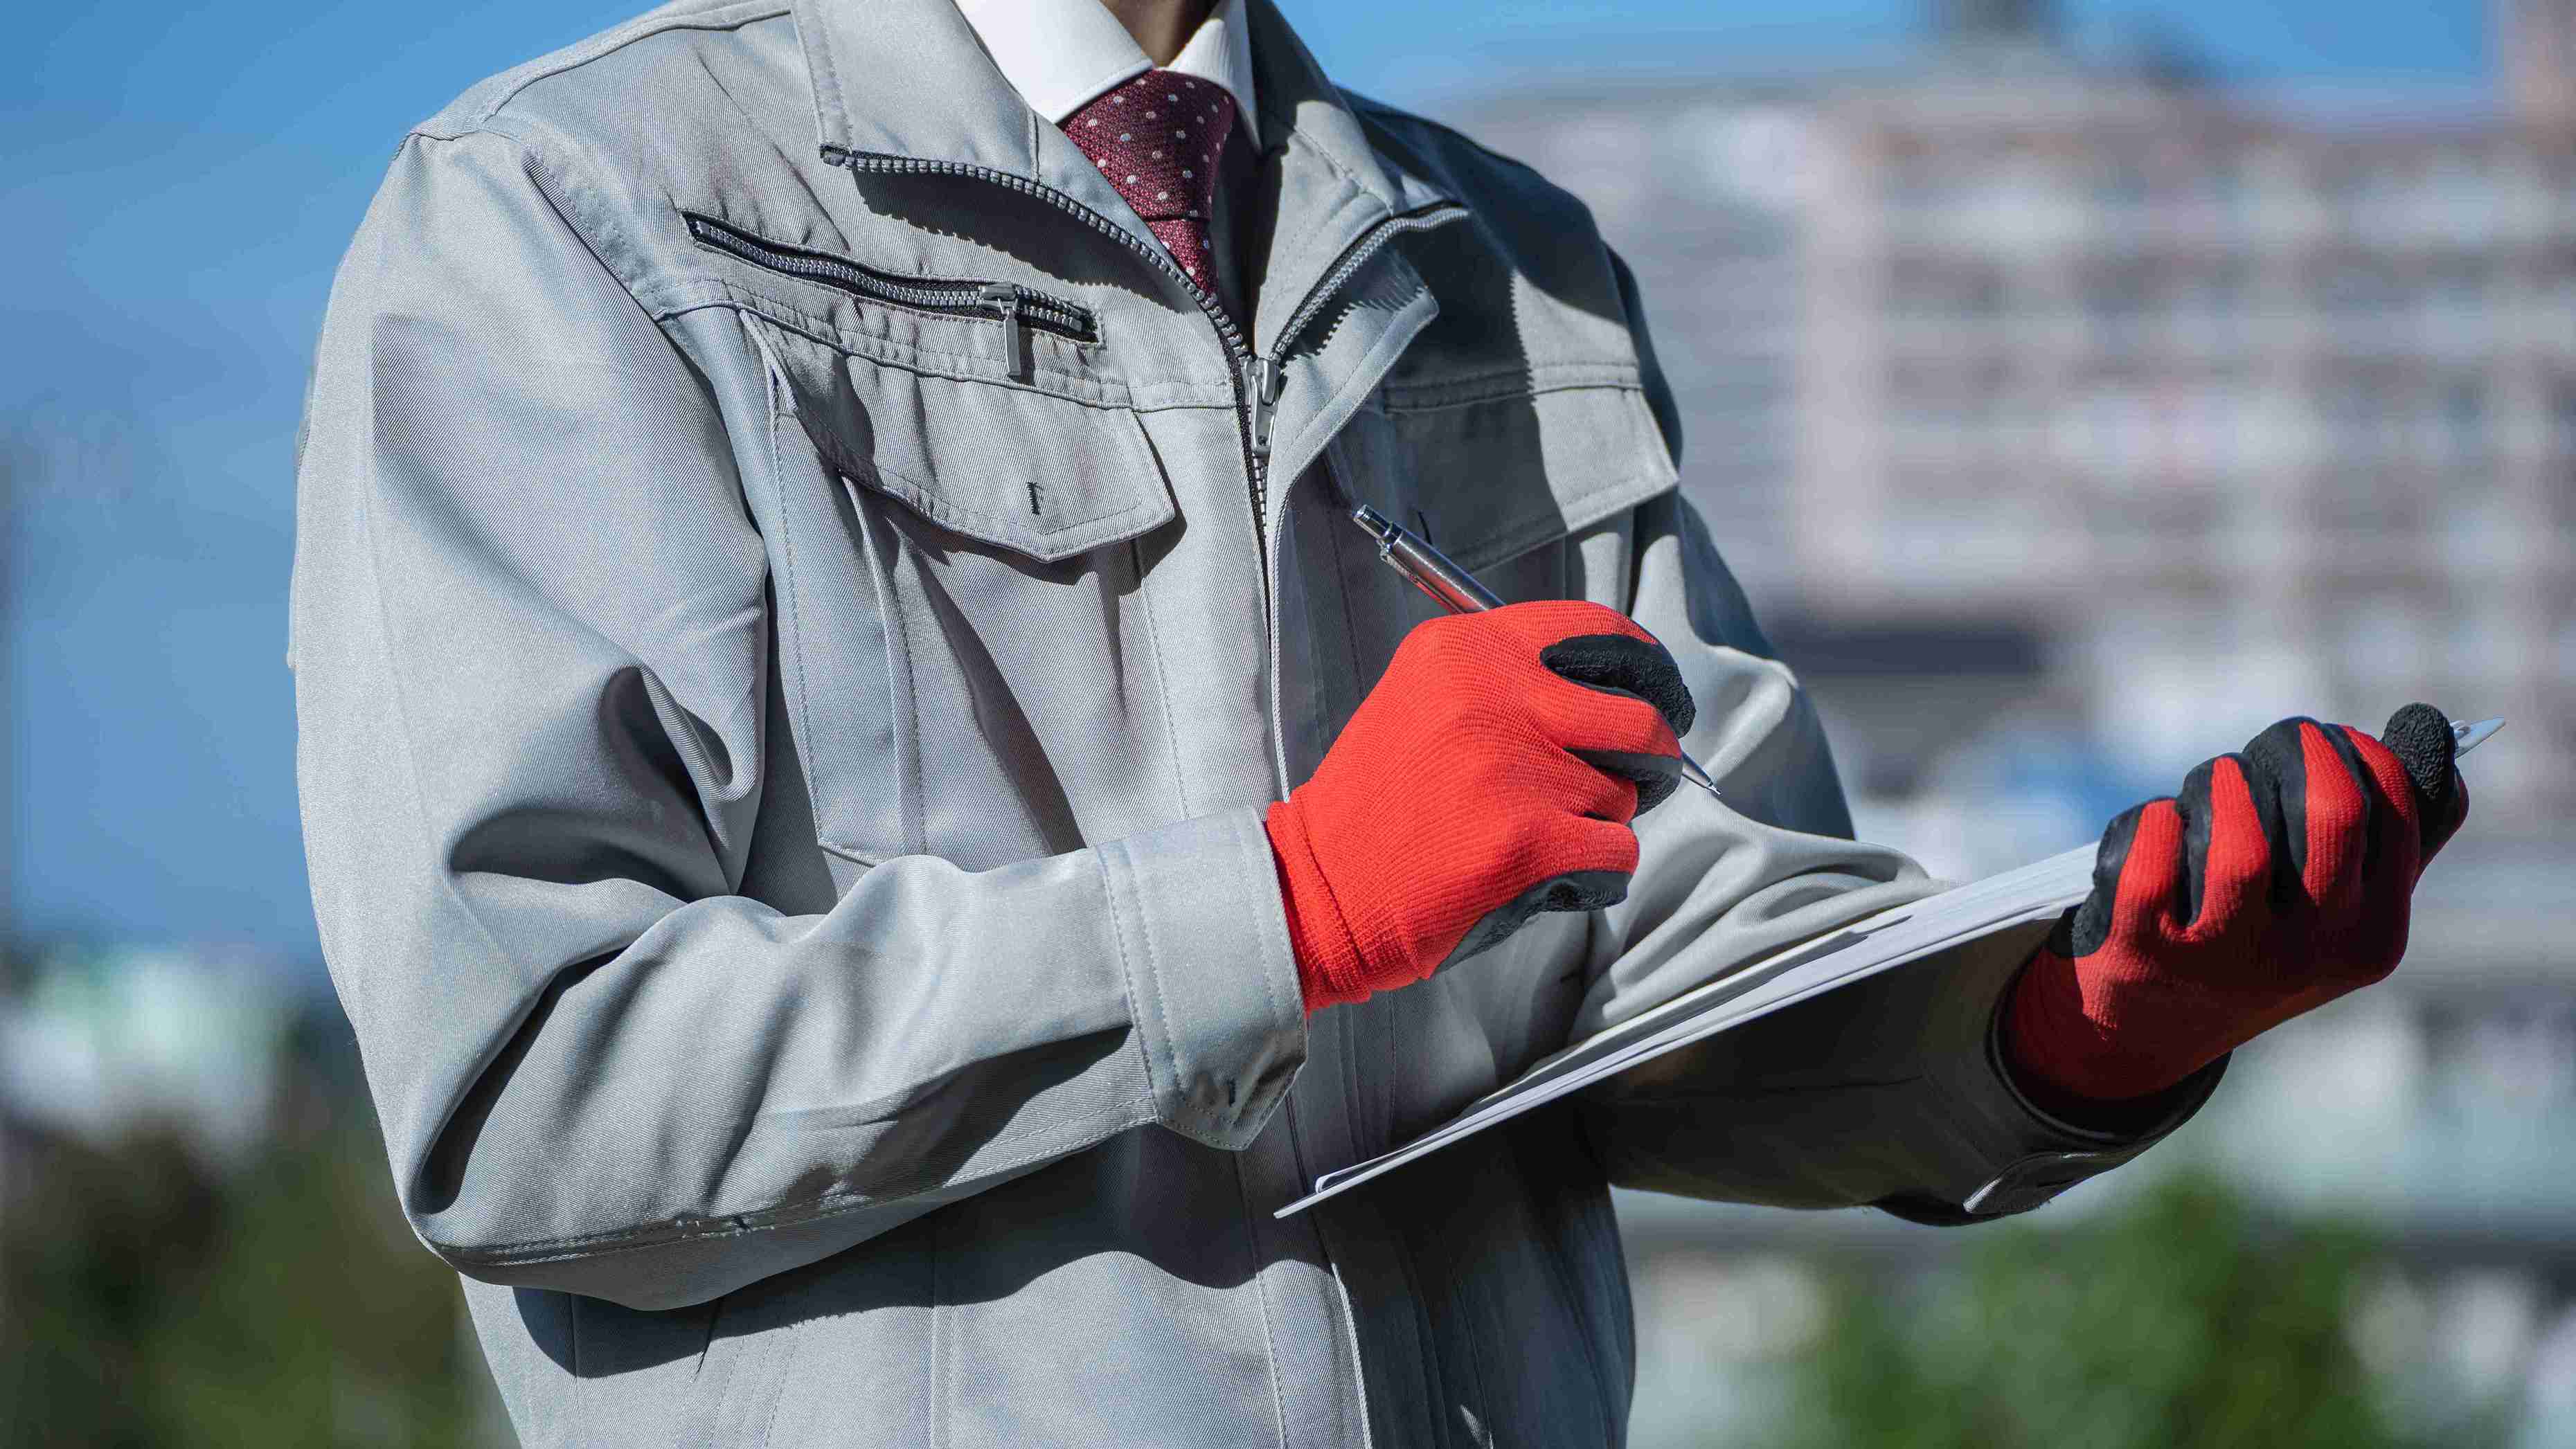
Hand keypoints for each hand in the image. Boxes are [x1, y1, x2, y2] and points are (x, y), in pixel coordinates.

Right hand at [1265, 600, 1695, 1010]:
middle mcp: (1492, 695)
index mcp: (1466, 649)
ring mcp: (1514, 768)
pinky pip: (1618, 854)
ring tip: (1532, 841)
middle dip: (1652, 761)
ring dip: (1598, 826)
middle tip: (1638, 784)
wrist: (1315, 890)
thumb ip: (1513, 682)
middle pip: (1639, 720)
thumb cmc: (1379, 806)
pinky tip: (1542, 880)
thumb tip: (1626, 697)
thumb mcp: (1428, 701)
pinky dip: (1596, 877)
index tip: (1661, 699)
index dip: (1649, 670)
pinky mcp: (1529, 840)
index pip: (1599, 632)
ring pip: (1626, 796)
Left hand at [2002, 703, 2470, 1114]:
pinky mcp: (2144, 947)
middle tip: (2264, 752)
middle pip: (2331, 811)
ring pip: (2241, 835)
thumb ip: (2387, 836)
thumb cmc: (2254, 942)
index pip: (2390, 810)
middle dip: (2295, 750)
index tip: (2322, 739)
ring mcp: (2225, 957)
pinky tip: (2160, 827)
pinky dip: (2155, 818)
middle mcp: (2307, 955)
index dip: (2353, 751)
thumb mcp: (2335, 911)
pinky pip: (2156, 846)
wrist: (2152, 1030)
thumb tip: (2431, 733)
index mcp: (2372, 938)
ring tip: (2210, 787)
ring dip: (2220, 782)